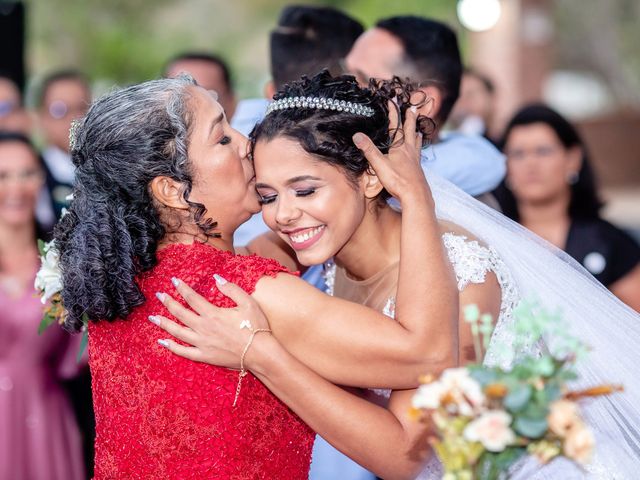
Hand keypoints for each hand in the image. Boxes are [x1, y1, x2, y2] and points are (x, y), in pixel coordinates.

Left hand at [150, 275, 271, 368]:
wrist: (261, 353)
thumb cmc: (256, 327)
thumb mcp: (248, 302)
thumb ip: (231, 289)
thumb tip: (216, 278)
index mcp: (213, 314)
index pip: (192, 298)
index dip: (182, 288)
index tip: (173, 281)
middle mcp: (204, 328)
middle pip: (180, 313)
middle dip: (168, 303)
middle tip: (159, 296)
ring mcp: (202, 343)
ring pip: (177, 332)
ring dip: (164, 324)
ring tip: (153, 318)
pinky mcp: (205, 356)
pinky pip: (184, 352)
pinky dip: (172, 347)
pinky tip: (163, 342)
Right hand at [352, 102, 430, 203]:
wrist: (416, 195)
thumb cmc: (398, 180)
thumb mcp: (379, 165)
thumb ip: (369, 150)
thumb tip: (357, 135)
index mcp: (399, 147)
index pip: (396, 125)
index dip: (393, 112)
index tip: (392, 100)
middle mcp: (409, 150)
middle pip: (410, 130)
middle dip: (410, 118)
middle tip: (413, 107)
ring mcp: (415, 160)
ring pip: (416, 142)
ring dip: (416, 133)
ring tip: (419, 129)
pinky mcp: (418, 170)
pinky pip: (418, 155)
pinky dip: (418, 149)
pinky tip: (418, 153)